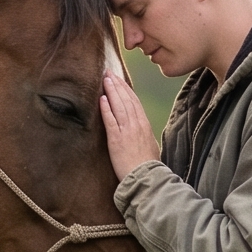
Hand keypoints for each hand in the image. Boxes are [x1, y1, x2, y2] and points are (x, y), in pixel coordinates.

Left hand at [98, 65, 159, 180]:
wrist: (147, 178)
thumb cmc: (149, 166)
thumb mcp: (150, 145)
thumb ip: (143, 135)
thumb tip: (140, 130)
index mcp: (145, 125)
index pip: (134, 102)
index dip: (125, 89)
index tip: (119, 79)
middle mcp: (136, 125)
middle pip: (126, 99)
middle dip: (117, 84)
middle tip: (108, 72)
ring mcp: (127, 131)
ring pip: (119, 106)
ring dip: (111, 91)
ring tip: (105, 79)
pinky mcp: (117, 140)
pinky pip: (111, 120)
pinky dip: (106, 108)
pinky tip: (101, 99)